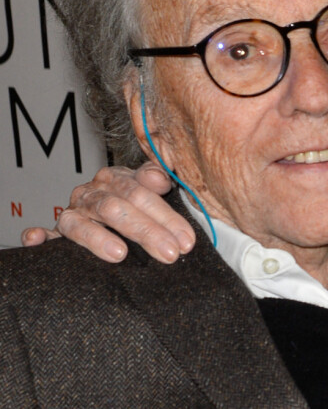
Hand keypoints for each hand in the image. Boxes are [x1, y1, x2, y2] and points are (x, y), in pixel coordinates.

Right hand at [21, 162, 194, 263]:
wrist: (109, 212)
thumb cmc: (136, 204)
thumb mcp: (151, 189)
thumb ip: (158, 178)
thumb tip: (160, 179)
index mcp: (116, 178)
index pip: (141, 192)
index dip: (166, 216)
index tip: (186, 239)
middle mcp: (92, 193)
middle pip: (117, 208)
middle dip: (146, 232)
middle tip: (170, 254)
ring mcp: (72, 214)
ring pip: (81, 223)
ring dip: (98, 238)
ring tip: (120, 254)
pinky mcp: (55, 235)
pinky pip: (45, 236)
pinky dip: (39, 238)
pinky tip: (37, 239)